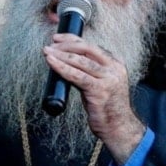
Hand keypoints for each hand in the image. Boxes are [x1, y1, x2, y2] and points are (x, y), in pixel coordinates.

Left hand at [43, 34, 144, 163]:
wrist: (118, 126)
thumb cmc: (107, 107)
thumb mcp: (102, 83)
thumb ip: (90, 71)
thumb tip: (68, 62)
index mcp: (115, 63)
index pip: (91, 45)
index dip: (72, 39)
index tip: (58, 38)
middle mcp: (114, 68)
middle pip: (86, 49)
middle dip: (65, 45)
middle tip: (50, 45)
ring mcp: (108, 78)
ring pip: (80, 61)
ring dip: (60, 55)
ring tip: (47, 52)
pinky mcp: (99, 90)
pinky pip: (77, 75)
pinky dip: (62, 68)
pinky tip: (51, 63)